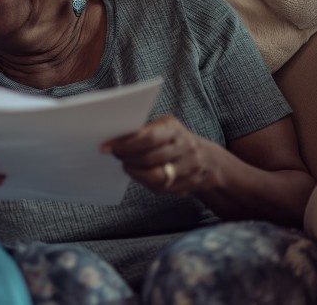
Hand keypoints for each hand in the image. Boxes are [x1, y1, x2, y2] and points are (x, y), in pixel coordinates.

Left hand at [101, 115, 222, 195]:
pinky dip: (147, 183)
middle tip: (117, 157)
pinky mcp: (189, 183)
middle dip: (128, 159)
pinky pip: (163, 188)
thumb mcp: (161, 127)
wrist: (207, 159)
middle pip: (150, 158)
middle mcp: (185, 147)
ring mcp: (189, 167)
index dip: (126, 144)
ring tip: (127, 167)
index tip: (109, 147)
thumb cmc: (174, 140)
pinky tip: (140, 176)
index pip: (148, 138)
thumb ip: (141, 132)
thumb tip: (112, 139)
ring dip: (136, 173)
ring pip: (156, 177)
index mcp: (174, 129)